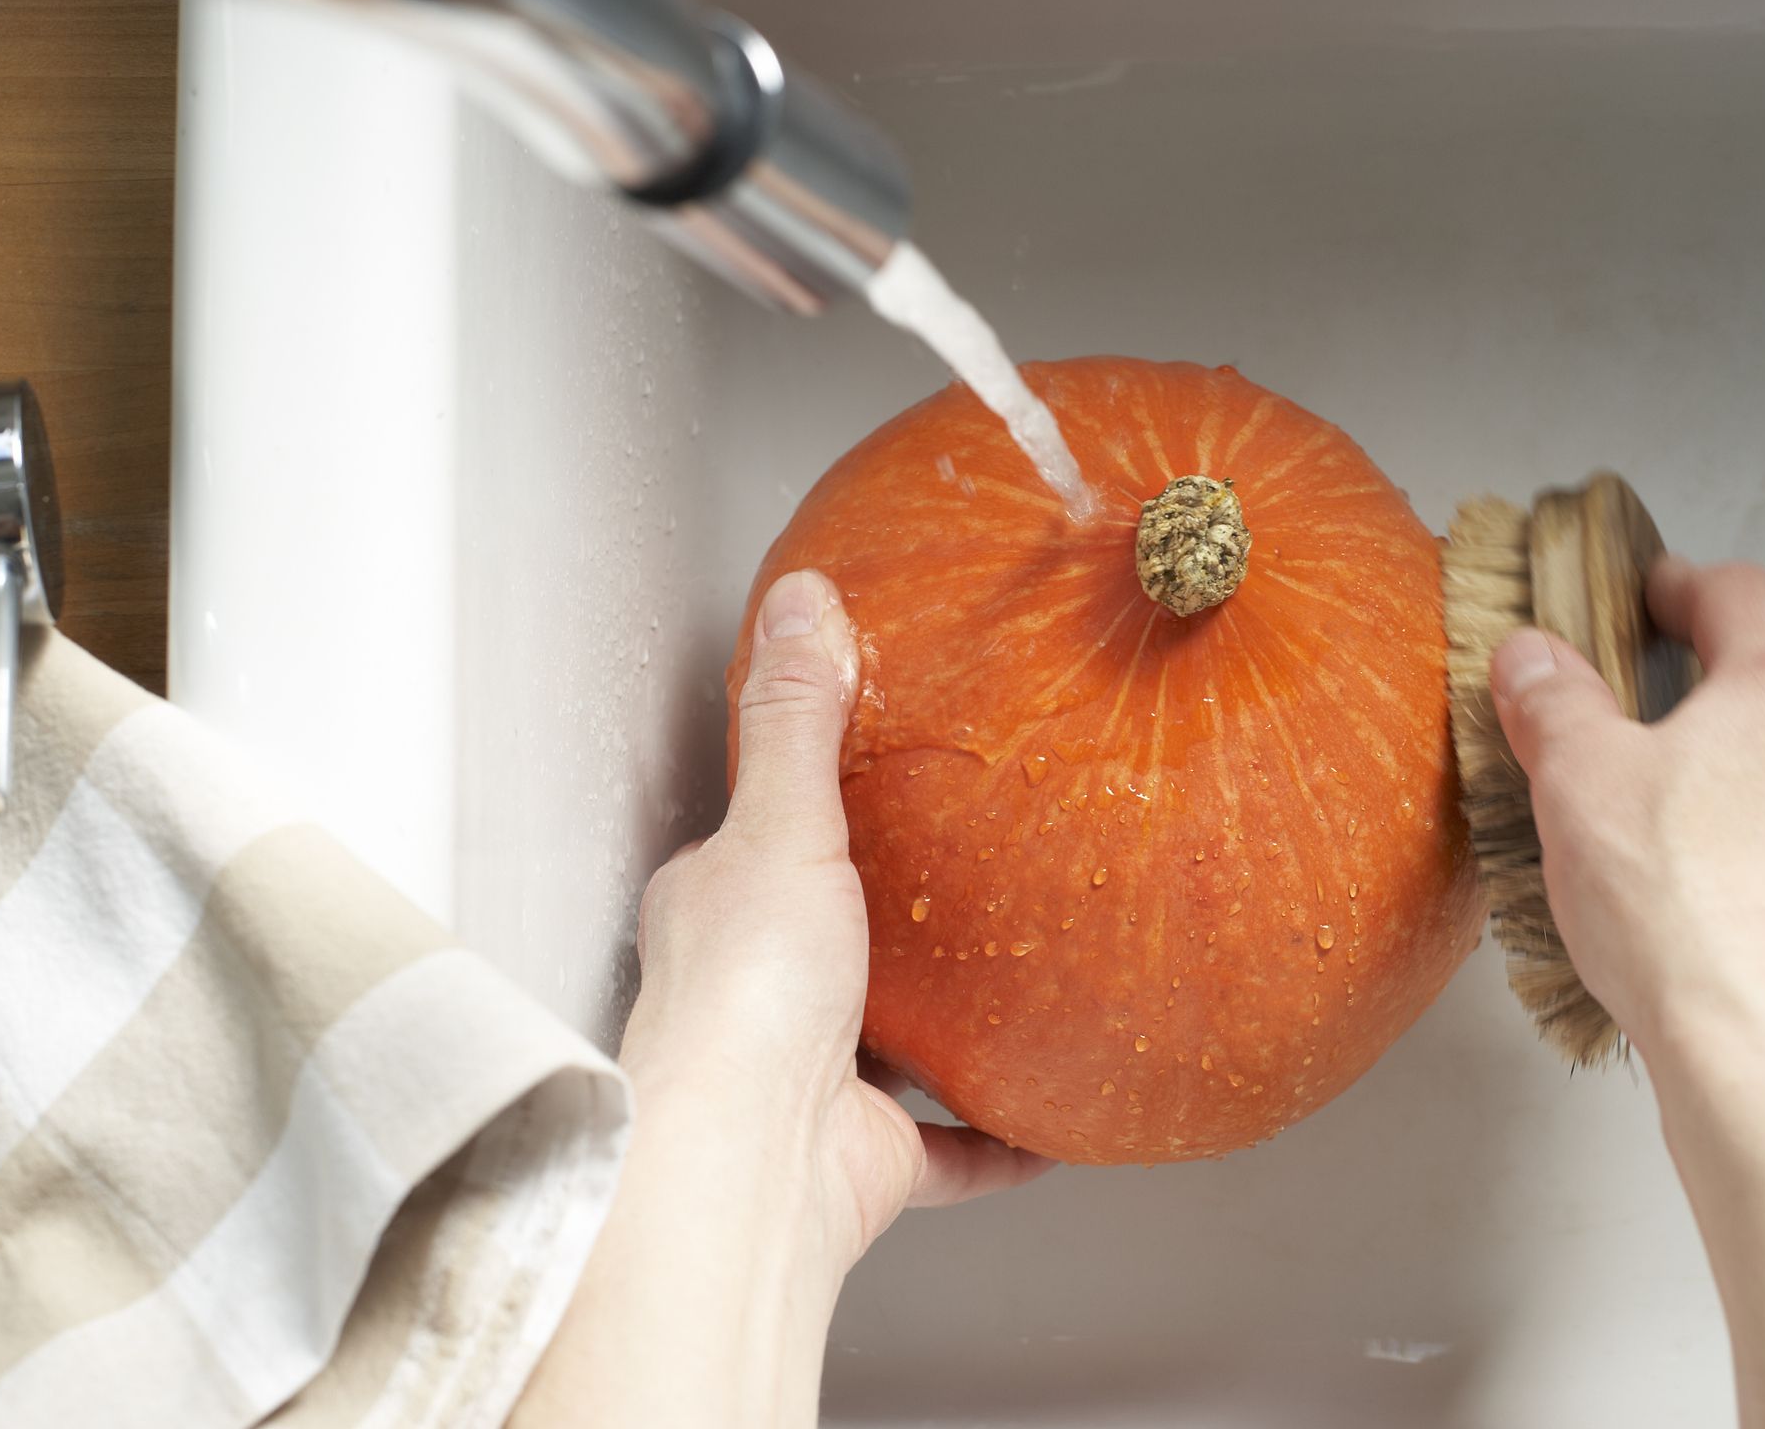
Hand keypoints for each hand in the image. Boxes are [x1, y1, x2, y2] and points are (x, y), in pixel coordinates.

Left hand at [627, 566, 1052, 1265]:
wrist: (757, 1162)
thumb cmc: (745, 1000)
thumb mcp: (781, 827)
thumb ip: (800, 718)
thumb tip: (805, 602)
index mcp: (715, 911)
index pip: (752, 839)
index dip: (803, 802)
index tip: (866, 775)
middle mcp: (752, 997)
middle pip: (822, 937)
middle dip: (883, 913)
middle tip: (963, 868)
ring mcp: (810, 1079)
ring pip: (885, 1042)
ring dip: (945, 1018)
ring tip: (1017, 971)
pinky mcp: (869, 1153)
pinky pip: (952, 1144)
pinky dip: (1002, 1131)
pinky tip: (1050, 1107)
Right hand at [1490, 555, 1764, 1428]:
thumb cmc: (1685, 913)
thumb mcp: (1575, 780)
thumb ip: (1551, 701)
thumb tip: (1530, 655)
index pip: (1735, 592)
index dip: (1674, 584)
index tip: (1638, 594)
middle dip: (1716, 686)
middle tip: (1639, 715)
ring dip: (1750, 770)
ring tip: (1668, 815)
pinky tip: (1709, 898)